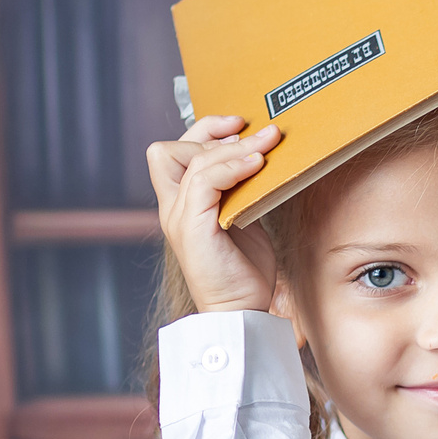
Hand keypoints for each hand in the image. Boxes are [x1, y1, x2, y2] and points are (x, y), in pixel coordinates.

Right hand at [147, 114, 284, 313]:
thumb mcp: (241, 218)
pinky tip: (258, 166)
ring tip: (267, 145)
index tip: (238, 127)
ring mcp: (178, 217)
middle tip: (254, 133)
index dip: (201, 133)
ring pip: (192, 160)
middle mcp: (172, 208)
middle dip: (213, 133)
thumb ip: (238, 190)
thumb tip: (256, 155)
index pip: (172, 152)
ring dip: (235, 148)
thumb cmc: (244, 271)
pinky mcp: (191, 227)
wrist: (240, 311)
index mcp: (181, 204)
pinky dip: (232, 167)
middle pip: (170, 149)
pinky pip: (205, 179)